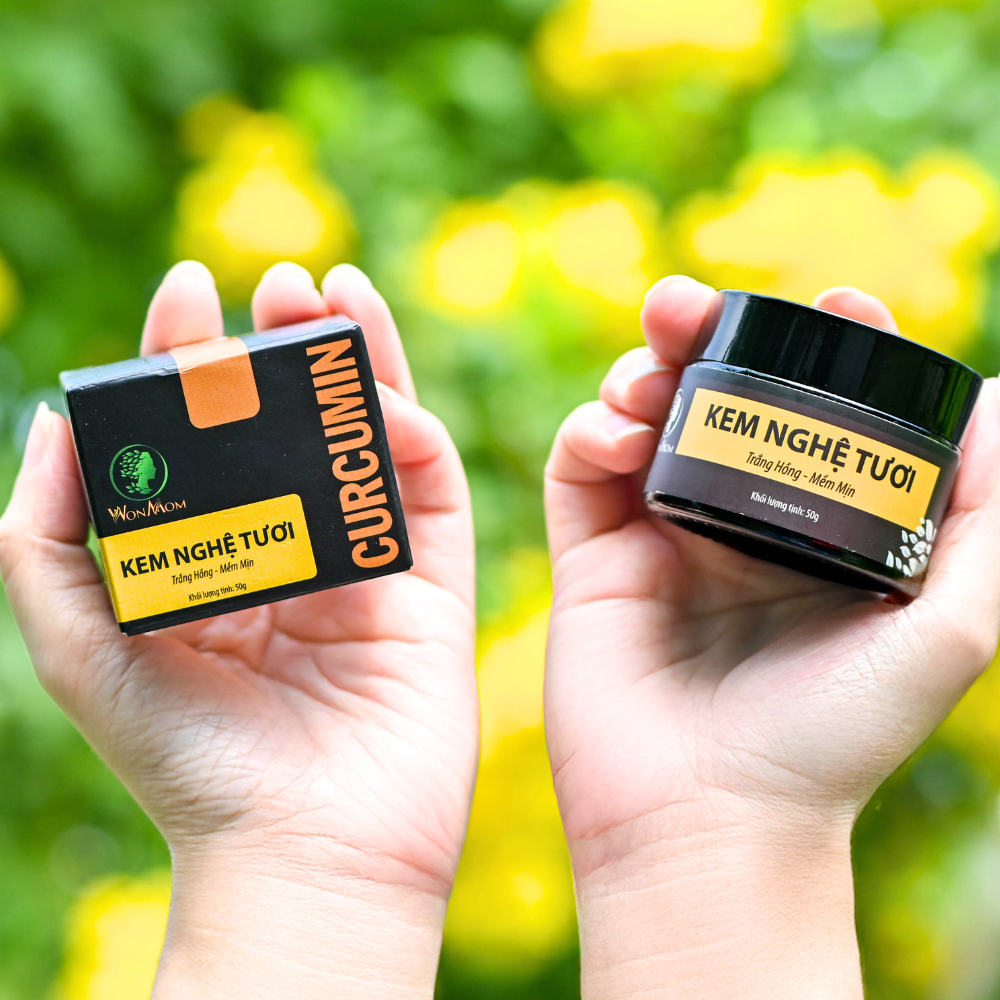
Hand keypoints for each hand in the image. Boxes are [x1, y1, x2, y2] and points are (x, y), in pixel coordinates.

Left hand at [0, 261, 477, 998]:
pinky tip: (384, 395)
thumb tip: (58, 416)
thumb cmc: (187, 759)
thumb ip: (46, 534)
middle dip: (286, 344)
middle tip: (278, 278)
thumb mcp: (81, 643)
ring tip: (331, 292)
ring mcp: (369, 565)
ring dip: (361, 360)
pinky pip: (432, 492)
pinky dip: (412, 434)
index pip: (210, 438)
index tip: (188, 290)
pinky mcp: (435, 584)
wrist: (302, 850)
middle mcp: (293, 551)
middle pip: (296, 424)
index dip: (196, 361)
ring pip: (371, 439)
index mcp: (215, 558)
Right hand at [543, 277, 999, 998]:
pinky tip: (613, 435)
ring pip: (641, 417)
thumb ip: (987, 520)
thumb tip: (999, 397)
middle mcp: (736, 523)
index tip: (833, 300)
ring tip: (646, 375)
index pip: (815, 412)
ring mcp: (659, 536)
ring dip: (639, 373)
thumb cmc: (830, 740)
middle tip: (683, 304)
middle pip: (715, 397)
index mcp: (812, 529)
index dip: (823, 346)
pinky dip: (589, 430)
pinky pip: (578, 468)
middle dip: (701, 333)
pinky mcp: (592, 558)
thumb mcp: (948, 630)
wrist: (709, 822)